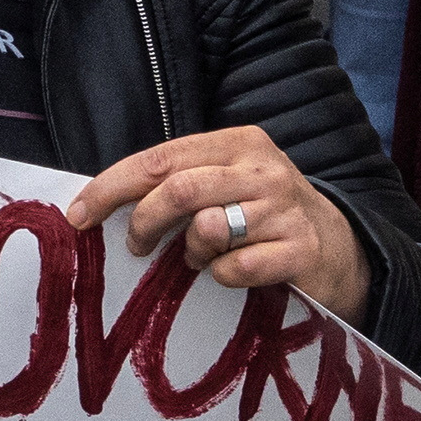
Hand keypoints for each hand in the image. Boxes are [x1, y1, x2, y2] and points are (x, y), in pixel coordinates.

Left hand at [73, 126, 365, 314]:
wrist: (342, 251)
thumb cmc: (266, 217)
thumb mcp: (228, 185)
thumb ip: (180, 184)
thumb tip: (104, 203)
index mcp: (238, 144)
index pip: (160, 159)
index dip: (111, 187)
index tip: (78, 215)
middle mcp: (263, 170)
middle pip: (179, 190)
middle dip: (145, 223)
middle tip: (136, 247)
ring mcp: (284, 209)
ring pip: (208, 228)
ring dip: (191, 253)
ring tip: (199, 260)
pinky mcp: (301, 251)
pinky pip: (236, 268)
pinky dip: (222, 277)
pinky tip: (231, 275)